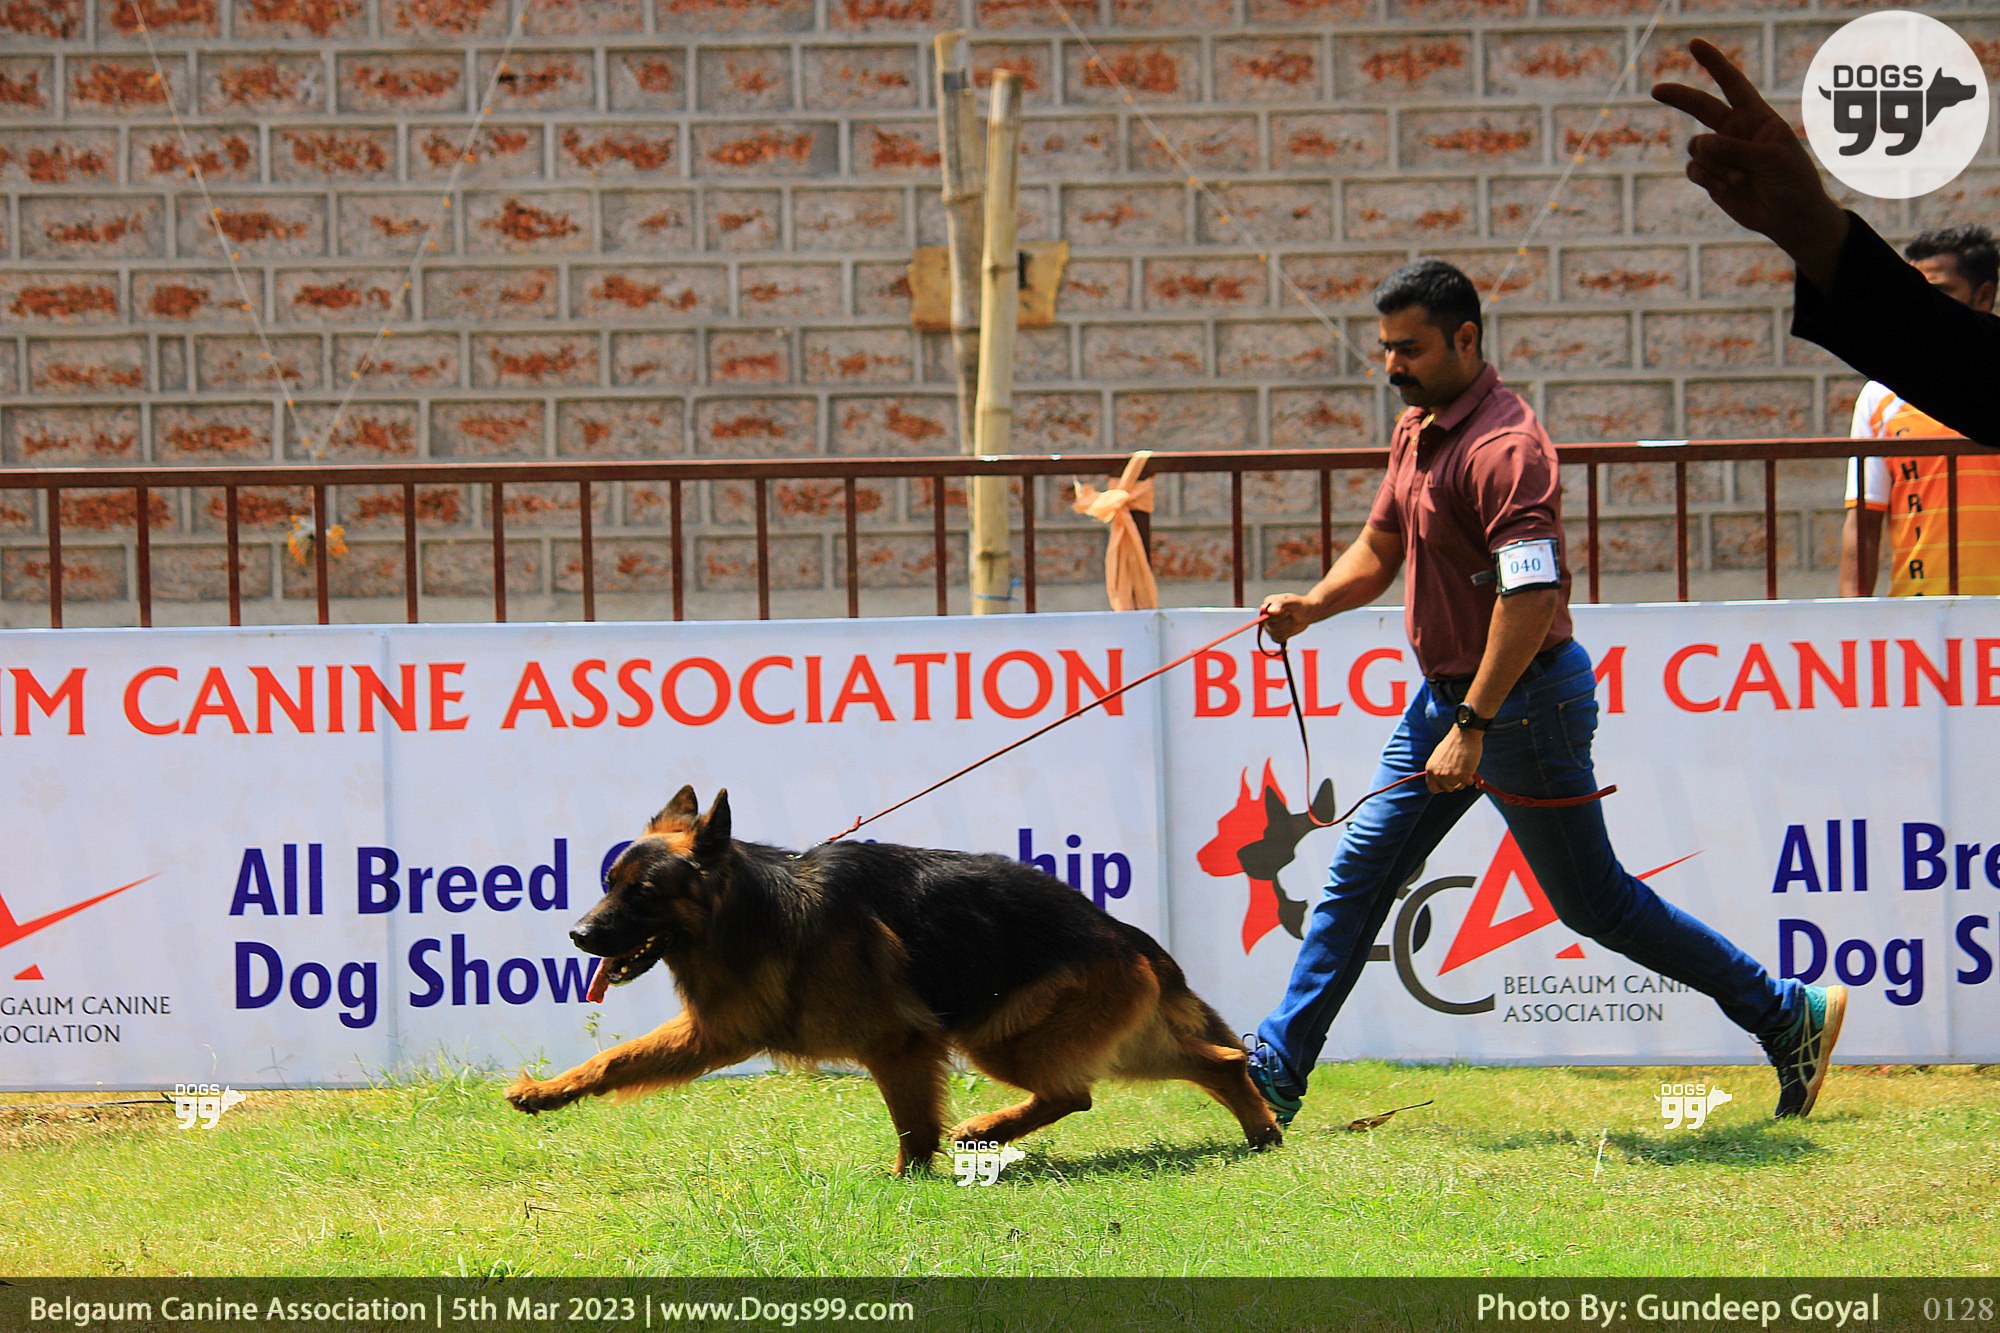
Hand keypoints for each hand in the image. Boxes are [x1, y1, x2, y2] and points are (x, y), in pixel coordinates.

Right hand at [1258, 593, 1318, 642]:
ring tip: (1290, 620)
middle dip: (1283, 621)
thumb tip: (1270, 611)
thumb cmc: (1300, 605)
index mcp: (1268, 603)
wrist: (1307, 614)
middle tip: (1290, 614)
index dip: (1277, 615)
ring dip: (1285, 628)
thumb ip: (1281, 604)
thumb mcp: (1293, 602)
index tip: (1287, 611)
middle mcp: (1265, 614)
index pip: (1265, 613)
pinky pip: (1277, 639)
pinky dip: (1286, 635)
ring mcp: (1269, 625)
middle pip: (1269, 625)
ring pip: (1273, 633)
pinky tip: (1290, 628)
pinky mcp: (1274, 634)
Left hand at [1425, 725, 1481, 793]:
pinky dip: (1472, 777)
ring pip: (1459, 787)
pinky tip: (1470, 766)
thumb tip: (1442, 780)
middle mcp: (1438, 774)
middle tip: (1460, 773)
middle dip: (1455, 783)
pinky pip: (1469, 783)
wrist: (1464, 734)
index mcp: (1430, 769)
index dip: (1442, 787)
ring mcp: (1450, 776)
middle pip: (1448, 789)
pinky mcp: (1462, 776)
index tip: (1448, 784)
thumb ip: (1438, 768)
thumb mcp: (1439, 756)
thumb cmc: (1453, 743)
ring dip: (1464, 779)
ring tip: (1464, 766)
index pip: (1433, 788)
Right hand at [1650, 39, 1848, 287]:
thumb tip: (1697, 145)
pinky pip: (1694, 170)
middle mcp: (1735, 131)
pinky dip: (1708, 179)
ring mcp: (1722, 153)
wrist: (1789, 217)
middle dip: (1679, 98)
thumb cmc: (1792, 182)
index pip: (1732, 84)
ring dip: (1714, 164)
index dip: (1713, 63)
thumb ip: (1735, 150)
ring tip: (1739, 178)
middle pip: (1700, 107)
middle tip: (1655, 90)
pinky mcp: (1711, 176)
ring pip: (1697, 148)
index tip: (1693, 45)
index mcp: (1756, 117)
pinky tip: (1728, 188)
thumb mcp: (1771, 160)